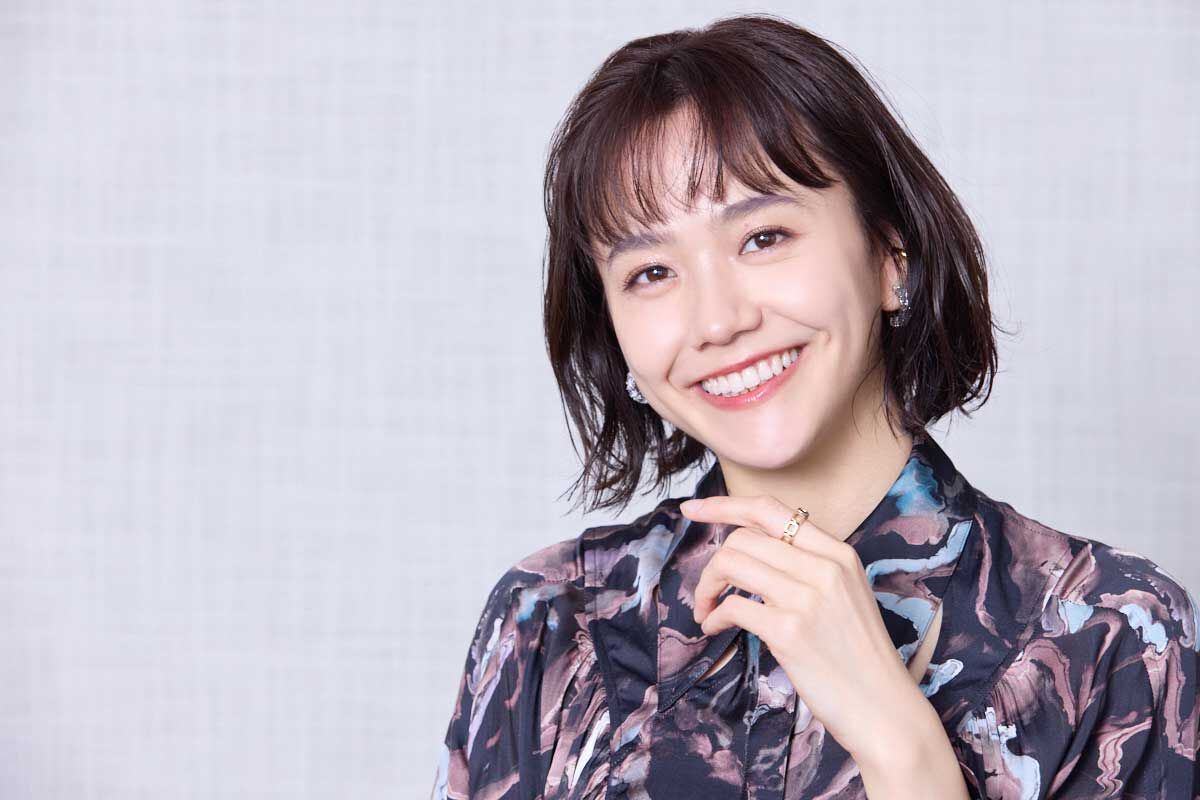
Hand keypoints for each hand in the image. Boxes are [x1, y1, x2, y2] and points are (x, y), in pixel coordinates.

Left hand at [678, 493, 927, 763]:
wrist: (885, 709)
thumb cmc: (859, 656)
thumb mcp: (846, 593)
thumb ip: (809, 566)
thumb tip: (755, 551)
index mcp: (838, 553)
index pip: (770, 509)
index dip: (723, 505)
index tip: (693, 510)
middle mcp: (825, 567)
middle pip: (743, 538)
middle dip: (713, 564)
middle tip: (708, 592)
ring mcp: (807, 598)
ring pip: (731, 563)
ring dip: (707, 588)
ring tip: (708, 611)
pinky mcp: (790, 631)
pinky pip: (732, 607)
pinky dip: (714, 617)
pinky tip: (714, 630)